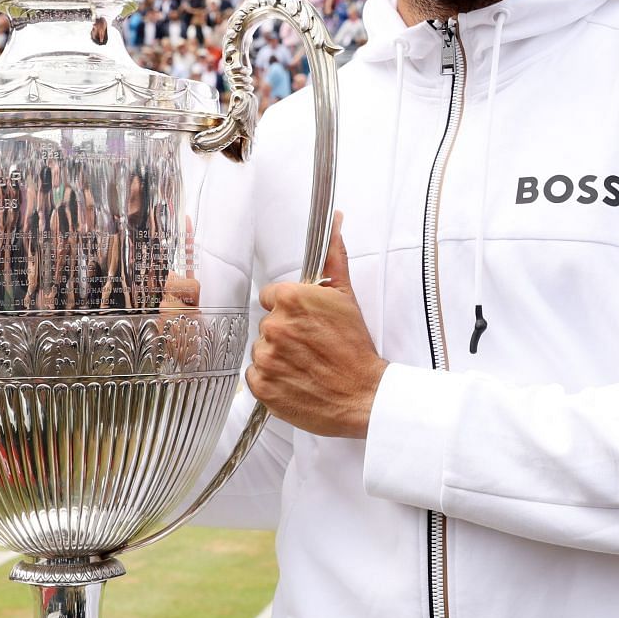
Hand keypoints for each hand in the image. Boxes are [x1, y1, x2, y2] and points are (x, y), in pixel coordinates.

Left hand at [248, 214, 387, 439]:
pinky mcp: (262, 386)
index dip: (289, 309)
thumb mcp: (346, 297)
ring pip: (261, 350)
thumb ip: (333, 257)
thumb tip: (334, 222)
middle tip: (309, 346)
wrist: (363, 395)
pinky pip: (255, 377)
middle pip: (267, 323)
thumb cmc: (355, 349)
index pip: (271, 297)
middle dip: (284, 332)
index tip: (305, 322)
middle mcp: (275, 326)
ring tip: (304, 365)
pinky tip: (294, 380)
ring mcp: (267, 358)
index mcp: (292, 300)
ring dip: (277, 357)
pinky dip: (271, 380)